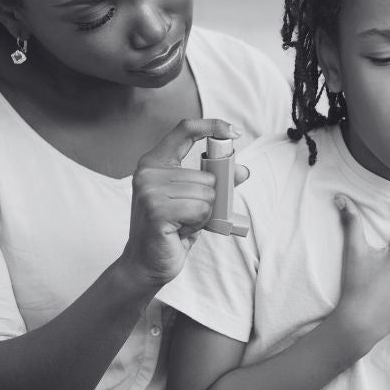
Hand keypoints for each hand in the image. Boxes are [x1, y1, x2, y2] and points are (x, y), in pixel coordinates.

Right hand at [121, 118, 248, 286]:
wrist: (146, 263)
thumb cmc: (171, 229)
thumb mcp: (195, 200)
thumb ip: (216, 183)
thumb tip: (242, 171)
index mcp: (155, 162)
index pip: (185, 130)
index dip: (212, 126)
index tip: (233, 132)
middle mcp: (148, 172)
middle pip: (207, 176)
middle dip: (208, 199)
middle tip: (186, 215)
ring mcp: (149, 190)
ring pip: (207, 194)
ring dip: (202, 214)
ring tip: (182, 223)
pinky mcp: (156, 210)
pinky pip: (200, 210)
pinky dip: (198, 223)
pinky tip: (180, 230)